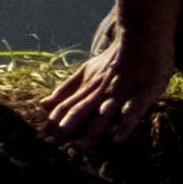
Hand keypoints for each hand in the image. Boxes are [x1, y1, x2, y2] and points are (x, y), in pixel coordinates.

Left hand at [33, 40, 173, 148]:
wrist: (141, 38)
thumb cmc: (114, 60)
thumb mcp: (86, 71)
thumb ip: (67, 88)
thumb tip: (43, 104)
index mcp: (87, 86)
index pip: (66, 106)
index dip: (53, 122)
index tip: (41, 138)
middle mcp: (100, 91)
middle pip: (79, 112)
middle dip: (65, 130)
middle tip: (51, 145)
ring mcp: (120, 93)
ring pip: (102, 114)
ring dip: (90, 130)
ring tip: (77, 146)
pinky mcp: (141, 94)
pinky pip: (131, 112)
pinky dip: (123, 125)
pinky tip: (116, 139)